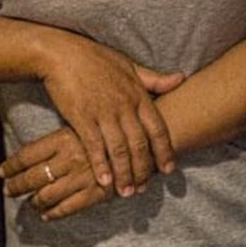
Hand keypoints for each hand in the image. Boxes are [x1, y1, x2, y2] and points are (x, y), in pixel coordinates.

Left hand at [0, 127, 116, 220]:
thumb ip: (59, 139)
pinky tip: (47, 214)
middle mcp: (70, 158)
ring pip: (46, 196)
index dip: (11, 166)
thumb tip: (32, 155)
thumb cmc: (111, 130)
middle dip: (16, 187)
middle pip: (31, 178)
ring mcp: (81, 176)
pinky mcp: (95, 192)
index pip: (26, 156)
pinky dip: (53, 213)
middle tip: (9, 190)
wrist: (143, 138)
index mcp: (64, 138)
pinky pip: (67, 208)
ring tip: (31, 202)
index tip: (3, 172)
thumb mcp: (83, 125)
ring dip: (34, 202)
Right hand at [38, 34, 185, 197]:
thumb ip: (155, 79)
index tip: (169, 169)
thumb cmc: (97, 60)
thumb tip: (182, 78)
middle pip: (140, 143)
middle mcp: (124, 106)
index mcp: (138, 94)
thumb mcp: (130, 66)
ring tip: (127, 192)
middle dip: (144, 169)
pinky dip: (101, 166)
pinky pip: (94, 146)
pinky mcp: (82, 118)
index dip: (165, 150)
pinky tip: (104, 182)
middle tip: (144, 188)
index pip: (158, 127)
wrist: (63, 54)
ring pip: (119, 149)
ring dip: (125, 173)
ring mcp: (103, 112)